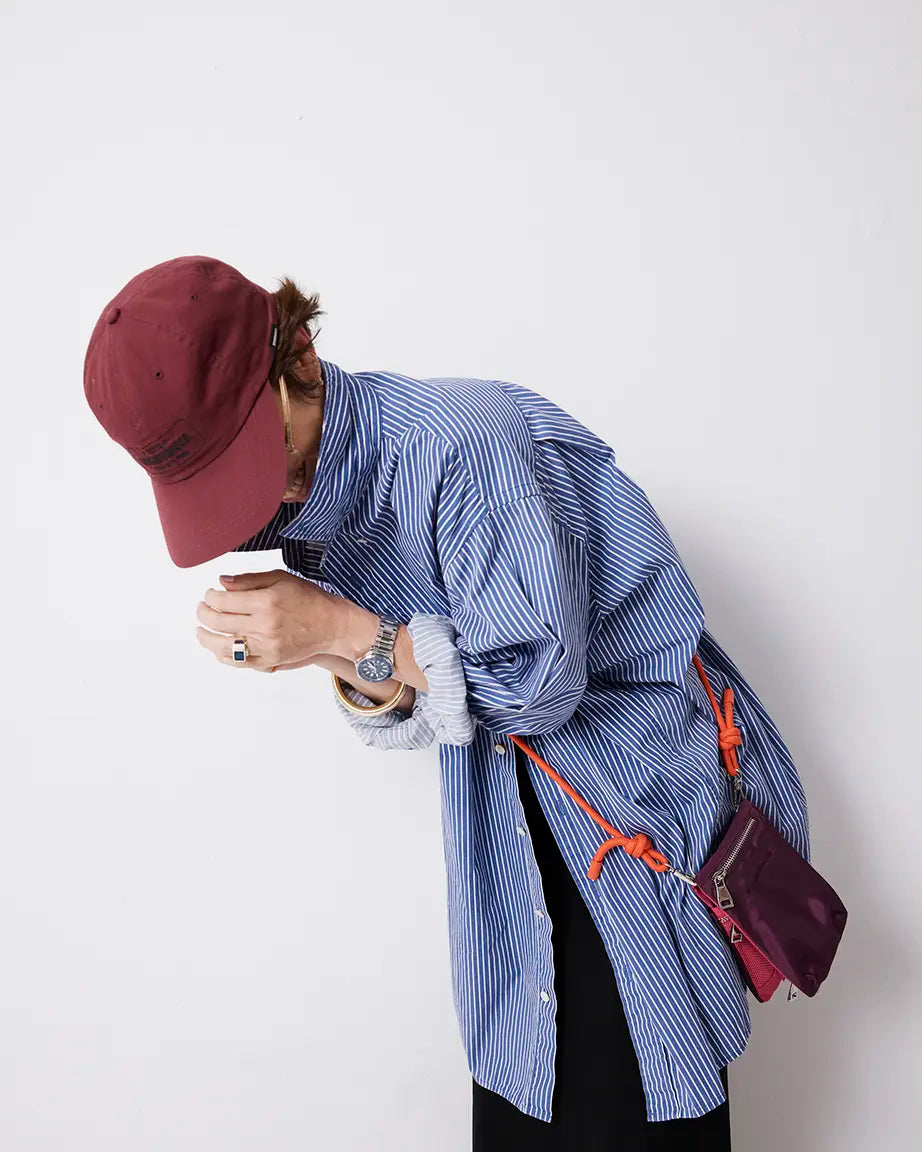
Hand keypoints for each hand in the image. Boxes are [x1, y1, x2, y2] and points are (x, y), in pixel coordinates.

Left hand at [194, 569, 354, 672]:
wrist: (333, 625)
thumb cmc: (309, 599)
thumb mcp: (281, 579)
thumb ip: (250, 580)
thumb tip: (222, 582)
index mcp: (266, 602)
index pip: (224, 601)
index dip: (210, 597)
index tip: (210, 594)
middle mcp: (264, 625)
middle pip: (219, 622)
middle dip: (204, 613)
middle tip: (201, 608)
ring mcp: (267, 646)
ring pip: (224, 646)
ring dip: (206, 638)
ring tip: (200, 631)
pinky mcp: (270, 660)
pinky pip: (239, 662)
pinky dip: (224, 656)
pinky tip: (218, 648)